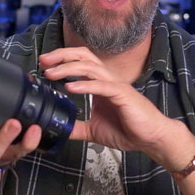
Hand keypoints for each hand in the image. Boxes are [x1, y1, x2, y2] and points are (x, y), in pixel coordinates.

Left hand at [39, 47, 183, 160]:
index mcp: (100, 84)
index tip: (44, 65)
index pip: (80, 62)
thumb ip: (77, 127)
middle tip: (43, 61)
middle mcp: (107, 80)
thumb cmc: (129, 130)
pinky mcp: (123, 95)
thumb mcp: (94, 130)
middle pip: (84, 56)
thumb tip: (59, 129)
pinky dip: (84, 85)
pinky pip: (101, 86)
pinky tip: (70, 87)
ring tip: (51, 73)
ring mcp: (115, 86)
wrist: (151, 139)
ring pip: (90, 67)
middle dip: (62, 55)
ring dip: (68, 68)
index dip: (62, 59)